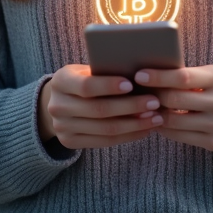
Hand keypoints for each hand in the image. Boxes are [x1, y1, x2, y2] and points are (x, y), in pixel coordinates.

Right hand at [37, 64, 163, 148]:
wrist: (60, 101)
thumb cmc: (84, 79)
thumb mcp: (87, 69)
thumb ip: (105, 71)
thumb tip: (141, 74)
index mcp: (60, 81)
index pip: (86, 86)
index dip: (109, 86)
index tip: (132, 84)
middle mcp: (57, 106)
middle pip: (98, 110)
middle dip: (130, 107)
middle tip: (154, 102)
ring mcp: (62, 127)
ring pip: (104, 129)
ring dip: (134, 124)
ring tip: (155, 117)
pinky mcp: (69, 142)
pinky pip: (104, 142)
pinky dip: (127, 136)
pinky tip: (144, 129)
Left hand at [134, 65, 212, 151]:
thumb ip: (188, 75)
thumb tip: (150, 75)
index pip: (183, 78)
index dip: (158, 77)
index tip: (139, 75)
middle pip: (175, 101)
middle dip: (153, 96)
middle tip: (137, 92)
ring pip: (174, 122)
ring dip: (155, 114)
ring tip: (144, 107)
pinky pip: (180, 137)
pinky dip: (165, 129)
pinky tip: (158, 120)